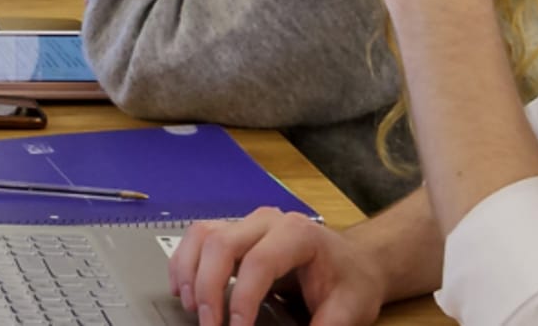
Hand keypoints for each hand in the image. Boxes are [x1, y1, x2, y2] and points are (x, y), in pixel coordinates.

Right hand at [173, 208, 386, 325]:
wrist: (354, 263)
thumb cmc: (351, 283)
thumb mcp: (348, 311)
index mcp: (299, 234)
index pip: (258, 261)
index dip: (241, 299)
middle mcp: (269, 221)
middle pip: (221, 244)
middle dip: (208, 289)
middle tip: (209, 325)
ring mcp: (248, 223)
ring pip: (203, 236)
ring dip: (189, 273)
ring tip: (192, 308)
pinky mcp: (235, 232)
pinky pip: (198, 237)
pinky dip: (184, 263)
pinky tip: (183, 289)